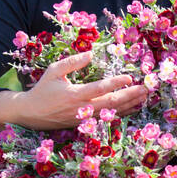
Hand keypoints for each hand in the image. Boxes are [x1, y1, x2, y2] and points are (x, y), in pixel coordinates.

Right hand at [18, 51, 146, 130]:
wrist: (31, 114)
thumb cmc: (42, 90)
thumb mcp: (53, 72)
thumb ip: (72, 62)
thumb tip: (90, 54)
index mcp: (75, 94)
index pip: (100, 88)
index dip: (116, 83)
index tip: (129, 78)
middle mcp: (82, 108)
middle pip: (111, 103)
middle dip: (130, 96)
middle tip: (145, 89)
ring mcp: (85, 118)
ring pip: (112, 113)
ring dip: (129, 105)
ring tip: (144, 98)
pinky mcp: (86, 123)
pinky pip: (107, 118)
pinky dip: (121, 113)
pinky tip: (132, 108)